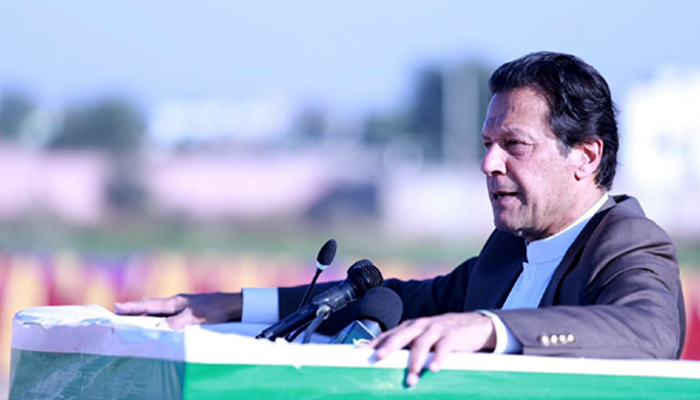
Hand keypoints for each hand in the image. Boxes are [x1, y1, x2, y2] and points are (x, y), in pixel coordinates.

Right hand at [114, 292, 241, 328]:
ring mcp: (183, 305)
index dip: (133, 306)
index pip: (150, 304)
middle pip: (152, 305)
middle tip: (118, 310)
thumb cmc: (215, 310)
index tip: (116, 306)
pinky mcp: (190, 310)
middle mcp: (177, 302)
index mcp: (176, 302)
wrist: (233, 305)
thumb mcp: (196, 317)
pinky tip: (159, 321)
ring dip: (146, 312)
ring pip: (160, 309)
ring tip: (133, 316)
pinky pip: (168, 313)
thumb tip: (157, 327)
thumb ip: (177, 322)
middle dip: (135, 308)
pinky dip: (158, 316)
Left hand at [366, 312, 495, 385]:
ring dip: (414, 362)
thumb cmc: (441, 336)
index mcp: (409, 327)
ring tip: (410, 379)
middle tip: (378, 358)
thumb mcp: (422, 339)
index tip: (361, 353)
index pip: (388, 334)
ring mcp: (436, 329)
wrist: (473, 325)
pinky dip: (438, 358)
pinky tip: (434, 369)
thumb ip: (407, 348)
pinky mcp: (452, 336)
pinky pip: (443, 347)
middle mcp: (420, 326)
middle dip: (388, 347)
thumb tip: (385, 364)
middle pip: (401, 335)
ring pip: (421, 344)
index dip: (375, 343)